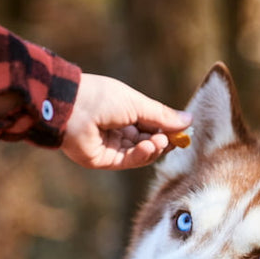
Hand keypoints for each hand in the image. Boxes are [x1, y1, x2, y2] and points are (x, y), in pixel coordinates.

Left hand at [60, 74, 191, 169]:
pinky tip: (150, 146)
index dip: (168, 129)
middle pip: (149, 141)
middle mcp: (118, 130)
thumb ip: (162, 115)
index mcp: (124, 112)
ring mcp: (111, 146)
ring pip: (141, 153)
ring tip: (160, 141)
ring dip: (154, 148)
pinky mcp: (104, 160)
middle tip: (175, 139)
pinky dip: (142, 155)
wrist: (71, 107)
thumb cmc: (102, 97)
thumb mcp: (137, 103)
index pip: (152, 125)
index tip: (184, 132)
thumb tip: (189, 120)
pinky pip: (128, 161)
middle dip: (164, 140)